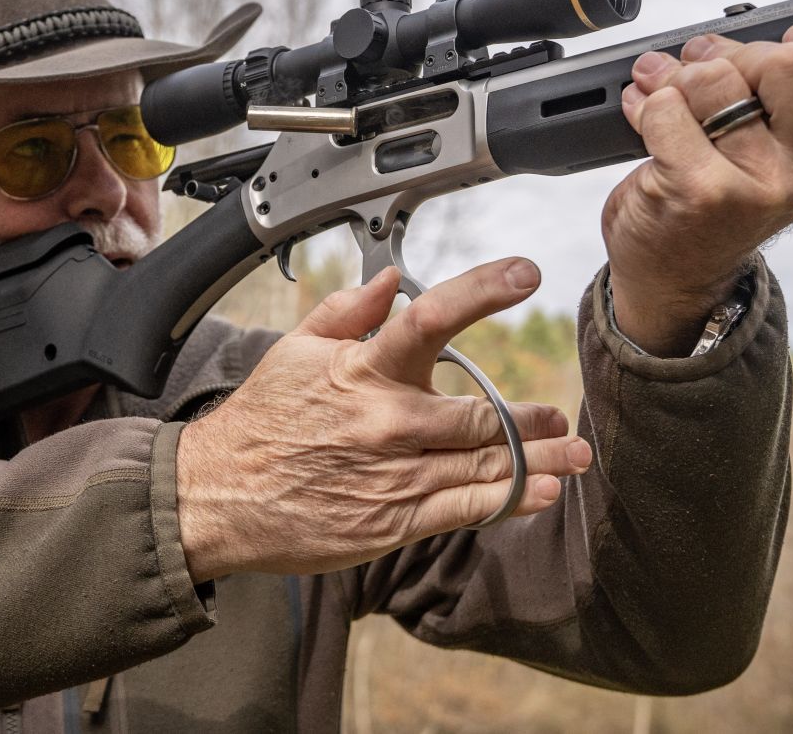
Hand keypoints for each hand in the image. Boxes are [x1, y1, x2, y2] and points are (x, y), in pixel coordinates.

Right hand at [175, 259, 590, 580]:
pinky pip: (466, 509)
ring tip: (574, 452)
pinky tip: (541, 492)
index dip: (483, 290)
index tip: (525, 272)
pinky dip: (510, 500)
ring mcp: (396, 475)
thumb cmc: (261, 421)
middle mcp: (388, 420)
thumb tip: (390, 280)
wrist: (218, 496)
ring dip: (539, 459)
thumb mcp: (294, 351)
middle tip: (560, 414)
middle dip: (532, 416)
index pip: (432, 318)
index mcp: (362, 370)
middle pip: (481, 413)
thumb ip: (347, 311)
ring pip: (485, 464)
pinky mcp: (394, 520)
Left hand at [605, 20, 792, 355]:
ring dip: (679, 76)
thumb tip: (730, 35)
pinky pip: (666, 107)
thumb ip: (781, 93)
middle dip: (734, 54)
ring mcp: (760, 186)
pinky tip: (644, 116)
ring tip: (669, 94)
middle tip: (708, 72)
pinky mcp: (701, 191)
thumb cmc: (721, 197)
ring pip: (716, 77)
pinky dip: (646, 103)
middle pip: (787, 61)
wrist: (672, 270)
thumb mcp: (777, 149)